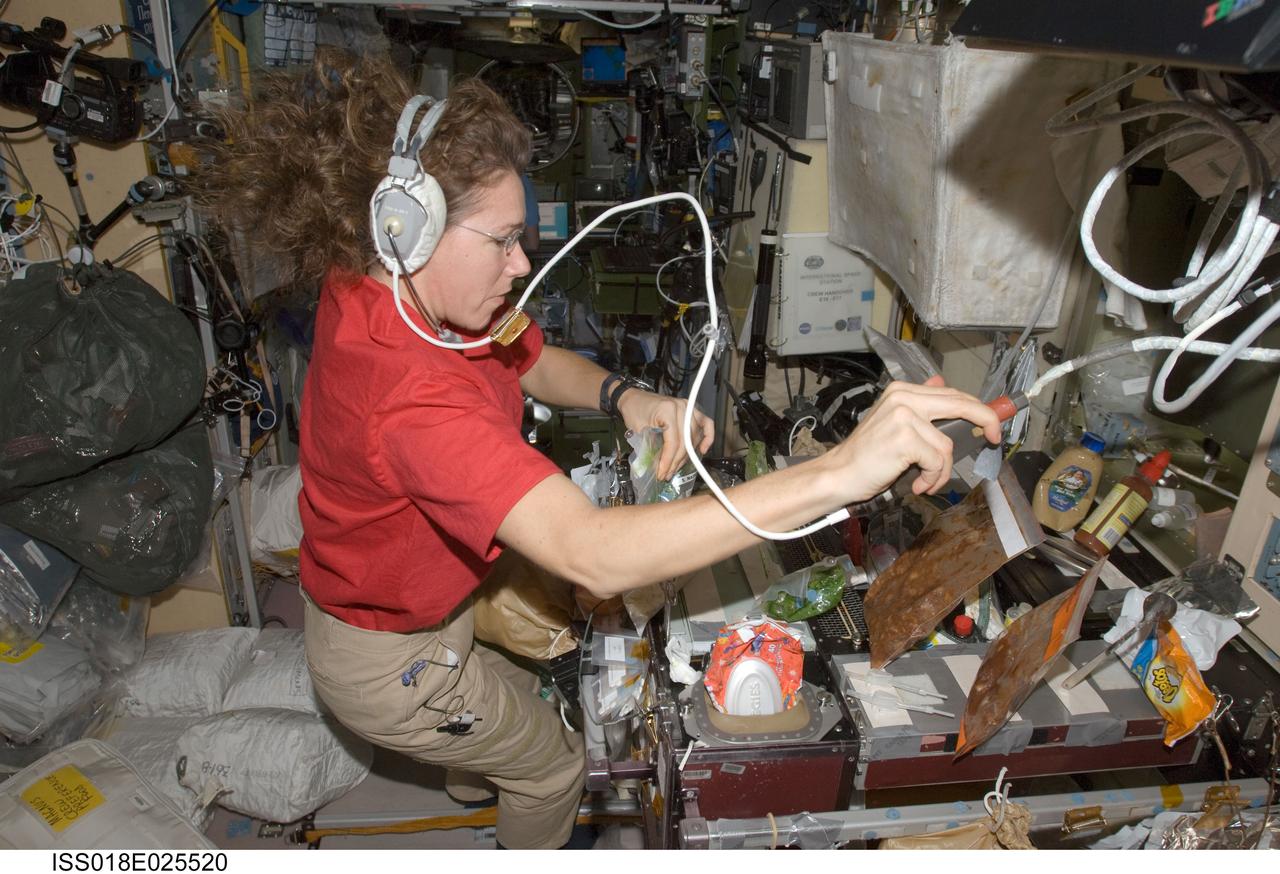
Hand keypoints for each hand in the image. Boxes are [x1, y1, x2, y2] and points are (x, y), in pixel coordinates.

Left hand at [616, 389, 714, 480]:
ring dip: (687, 456)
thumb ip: (650, 448)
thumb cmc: (634, 410)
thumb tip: (659, 467)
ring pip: (694, 438)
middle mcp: (681, 408)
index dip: (668, 460)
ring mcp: (688, 408)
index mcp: (667, 410)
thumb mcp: (638, 431)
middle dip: (677, 462)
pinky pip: (706, 424)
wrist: (635, 398)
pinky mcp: (691, 411)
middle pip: (685, 442)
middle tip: (668, 473)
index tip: (662, 472)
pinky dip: (707, 437)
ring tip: (676, 466)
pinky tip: (702, 450)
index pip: (673, 442)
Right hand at [830, 376, 1001, 501]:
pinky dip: (932, 477)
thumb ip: (919, 404)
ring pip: (947, 445)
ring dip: (941, 470)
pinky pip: (937, 461)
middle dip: (986, 421)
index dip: (978, 408)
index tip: (992, 424)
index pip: (951, 393)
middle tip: (994, 438)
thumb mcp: (893, 421)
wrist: (840, 473)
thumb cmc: (867, 455)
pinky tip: (918, 483)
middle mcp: (904, 398)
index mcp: (902, 390)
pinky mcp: (905, 438)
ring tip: (926, 481)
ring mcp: (904, 416)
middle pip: (961, 405)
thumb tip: (940, 382)